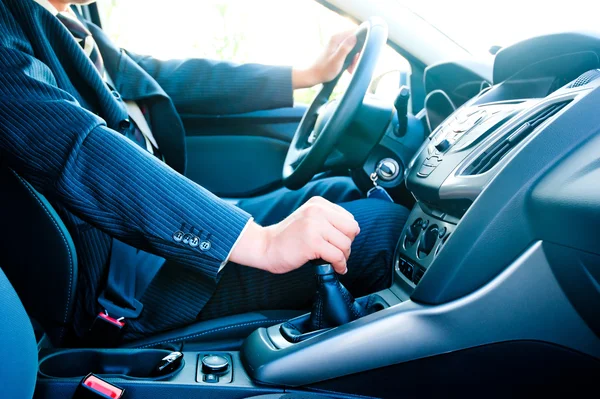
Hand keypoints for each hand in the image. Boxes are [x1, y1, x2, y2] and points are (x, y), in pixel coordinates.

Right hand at [229, 197, 359, 274]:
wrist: (265, 247)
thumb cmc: (288, 237)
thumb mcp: (309, 219)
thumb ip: (328, 220)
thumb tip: (354, 232)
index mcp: (318, 203)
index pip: (349, 218)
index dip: (346, 234)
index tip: (337, 243)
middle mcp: (317, 210)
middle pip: (351, 230)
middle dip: (347, 244)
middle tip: (338, 253)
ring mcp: (314, 225)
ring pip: (345, 244)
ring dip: (343, 257)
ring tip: (335, 261)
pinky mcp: (312, 242)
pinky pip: (337, 256)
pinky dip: (339, 265)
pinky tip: (335, 268)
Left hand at [292, 30, 359, 88]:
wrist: (313, 76)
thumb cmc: (324, 70)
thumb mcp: (337, 60)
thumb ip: (345, 48)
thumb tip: (355, 37)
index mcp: (337, 38)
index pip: (355, 32)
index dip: (361, 41)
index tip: (360, 54)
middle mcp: (337, 39)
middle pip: (355, 41)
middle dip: (357, 53)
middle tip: (355, 64)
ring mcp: (337, 45)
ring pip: (352, 48)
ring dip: (354, 59)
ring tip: (351, 69)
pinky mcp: (337, 51)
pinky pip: (348, 53)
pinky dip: (350, 61)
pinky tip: (348, 69)